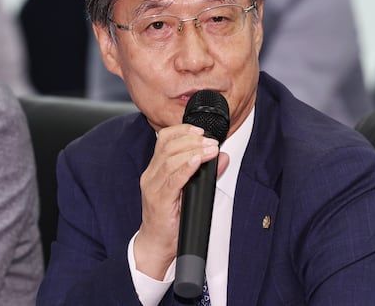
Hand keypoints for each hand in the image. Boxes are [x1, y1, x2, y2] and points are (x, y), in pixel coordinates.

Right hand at [133, 124, 228, 279]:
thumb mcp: (189, 191)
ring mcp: (153, 188)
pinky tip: (197, 161)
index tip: (202, 130)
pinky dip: (186, 167)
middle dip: (192, 139)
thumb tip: (222, 157)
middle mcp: (151, 175)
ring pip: (170, 159)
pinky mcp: (158, 201)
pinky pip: (172, 179)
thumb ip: (205, 173)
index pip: (164, 139)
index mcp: (155, 169)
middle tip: (212, 141)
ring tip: (210, 149)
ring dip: (193, 151)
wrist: (156, 245)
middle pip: (168, 146)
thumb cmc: (171, 219)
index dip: (183, 130)